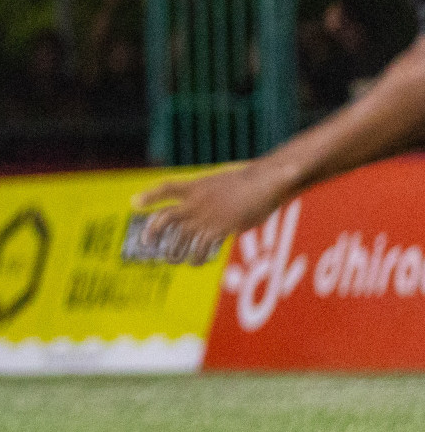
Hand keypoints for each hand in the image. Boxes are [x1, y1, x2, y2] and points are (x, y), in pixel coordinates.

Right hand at [132, 163, 287, 264]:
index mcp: (202, 188)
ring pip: (180, 235)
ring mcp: (205, 218)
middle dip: (155, 228)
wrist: (268, 188)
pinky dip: (195, 255)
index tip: (135, 203)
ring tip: (170, 259)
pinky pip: (198, 245)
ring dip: (173, 247)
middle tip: (146, 242)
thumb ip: (283, 174)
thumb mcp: (276, 177)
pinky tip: (193, 262)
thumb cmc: (268, 181)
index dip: (152, 195)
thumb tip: (296, 168)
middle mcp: (198, 204)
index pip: (171, 188)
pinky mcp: (216, 231)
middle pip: (168, 216)